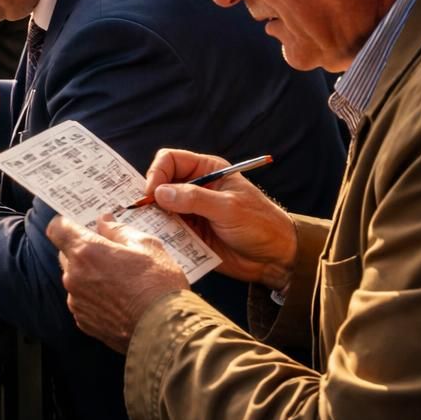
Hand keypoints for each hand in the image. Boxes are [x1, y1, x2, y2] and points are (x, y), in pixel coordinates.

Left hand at [47, 214, 188, 353]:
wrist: (168, 333)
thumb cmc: (159, 286)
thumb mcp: (147, 246)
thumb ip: (119, 230)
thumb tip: (104, 222)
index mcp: (86, 252)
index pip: (57, 229)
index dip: (66, 224)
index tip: (78, 225)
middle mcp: (74, 277)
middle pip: (66, 254)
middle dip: (82, 251)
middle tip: (109, 253)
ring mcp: (77, 302)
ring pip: (75, 280)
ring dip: (89, 276)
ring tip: (120, 281)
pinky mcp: (84, 322)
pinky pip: (83, 302)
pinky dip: (94, 298)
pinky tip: (119, 301)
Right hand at [143, 149, 296, 289]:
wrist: (275, 259)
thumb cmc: (260, 225)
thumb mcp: (229, 208)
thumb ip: (194, 198)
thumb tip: (159, 193)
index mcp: (207, 171)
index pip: (170, 160)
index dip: (157, 173)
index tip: (152, 194)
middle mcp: (195, 188)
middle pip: (160, 183)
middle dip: (150, 197)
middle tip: (145, 212)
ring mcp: (191, 211)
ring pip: (159, 209)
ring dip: (154, 218)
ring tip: (151, 228)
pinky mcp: (189, 233)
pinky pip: (167, 230)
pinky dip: (161, 235)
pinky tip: (161, 241)